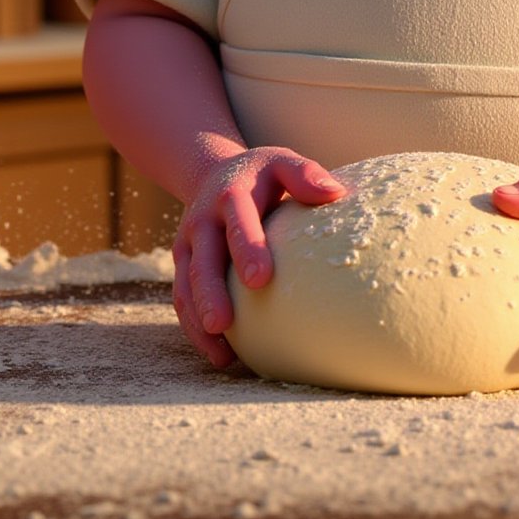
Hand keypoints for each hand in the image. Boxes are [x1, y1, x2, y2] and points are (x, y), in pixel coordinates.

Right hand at [171, 147, 343, 366]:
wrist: (213, 173)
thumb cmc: (261, 174)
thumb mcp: (281, 162)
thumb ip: (305, 174)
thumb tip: (335, 193)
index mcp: (230, 195)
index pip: (237, 221)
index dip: (246, 248)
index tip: (261, 279)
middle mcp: (202, 221)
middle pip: (203, 261)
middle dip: (210, 293)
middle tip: (223, 324)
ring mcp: (188, 245)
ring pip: (186, 286)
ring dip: (198, 320)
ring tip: (220, 354)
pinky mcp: (182, 265)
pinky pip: (182, 299)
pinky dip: (195, 329)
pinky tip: (220, 356)